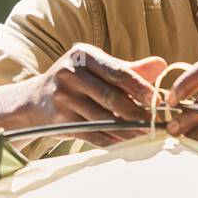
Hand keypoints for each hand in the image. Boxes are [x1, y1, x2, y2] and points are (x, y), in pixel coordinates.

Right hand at [33, 43, 167, 147]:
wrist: (35, 100)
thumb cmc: (77, 80)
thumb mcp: (99, 67)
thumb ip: (130, 68)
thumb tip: (162, 65)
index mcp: (84, 56)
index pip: (117, 72)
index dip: (139, 87)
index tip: (157, 100)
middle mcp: (70, 74)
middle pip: (110, 96)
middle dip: (135, 112)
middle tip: (154, 121)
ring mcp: (63, 98)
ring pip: (102, 118)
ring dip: (126, 130)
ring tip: (144, 134)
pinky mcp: (60, 121)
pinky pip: (91, 134)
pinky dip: (110, 140)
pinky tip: (124, 142)